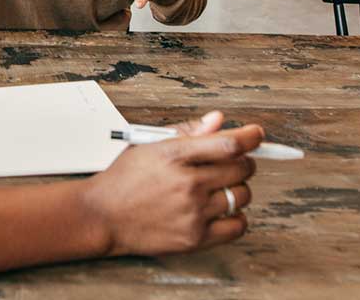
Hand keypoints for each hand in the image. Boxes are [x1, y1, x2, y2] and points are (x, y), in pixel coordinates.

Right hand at [83, 111, 261, 256]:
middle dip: (242, 162)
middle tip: (232, 162)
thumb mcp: (150, 145)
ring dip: (237, 188)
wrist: (103, 215)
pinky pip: (237, 225)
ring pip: (242, 196)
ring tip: (218, 187)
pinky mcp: (195, 238)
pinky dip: (236, 216)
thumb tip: (219, 120)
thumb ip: (188, 132)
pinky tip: (222, 209)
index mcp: (174, 155)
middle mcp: (186, 184)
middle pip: (241, 169)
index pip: (227, 143)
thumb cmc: (125, 179)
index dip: (250, 136)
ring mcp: (192, 213)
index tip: (257, 134)